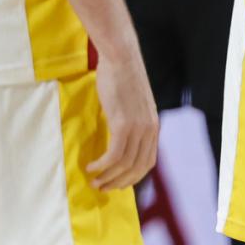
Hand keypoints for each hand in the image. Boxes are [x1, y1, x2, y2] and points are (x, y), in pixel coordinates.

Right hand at [85, 48, 157, 190]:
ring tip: (92, 180)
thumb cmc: (122, 76)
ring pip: (124, 165)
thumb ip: (133, 120)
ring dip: (107, 177)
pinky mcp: (123, 124)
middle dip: (118, 183)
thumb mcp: (134, 103)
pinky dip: (102, 165)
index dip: (132, 178)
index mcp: (153, 126)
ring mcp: (137, 128)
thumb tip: (120, 135)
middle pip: (137, 169)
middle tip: (101, 187)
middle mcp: (149, 130)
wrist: (121, 57)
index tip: (117, 183)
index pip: (147, 163)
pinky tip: (90, 165)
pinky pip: (114, 155)